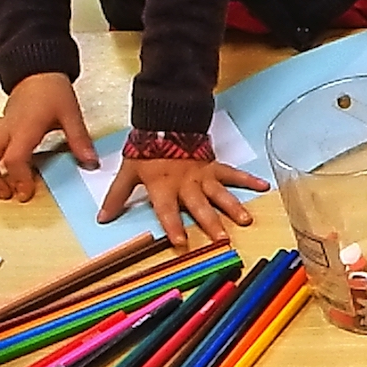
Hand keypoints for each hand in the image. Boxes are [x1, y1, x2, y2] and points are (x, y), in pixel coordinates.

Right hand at [0, 72, 97, 200]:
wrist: (37, 72)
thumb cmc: (52, 90)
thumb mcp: (71, 114)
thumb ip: (79, 140)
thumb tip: (91, 162)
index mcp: (24, 128)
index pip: (13, 159)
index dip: (18, 179)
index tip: (25, 193)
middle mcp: (7, 130)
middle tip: (9, 194)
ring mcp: (1, 128)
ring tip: (5, 187)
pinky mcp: (1, 128)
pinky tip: (6, 171)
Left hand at [99, 156, 269, 247]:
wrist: (164, 124)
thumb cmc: (146, 152)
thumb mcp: (127, 173)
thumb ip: (117, 197)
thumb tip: (102, 218)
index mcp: (164, 188)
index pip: (167, 210)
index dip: (173, 226)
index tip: (181, 242)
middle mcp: (186, 185)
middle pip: (199, 206)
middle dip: (211, 223)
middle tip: (222, 238)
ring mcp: (203, 176)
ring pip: (220, 194)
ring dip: (233, 207)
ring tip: (245, 220)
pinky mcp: (214, 167)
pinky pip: (233, 174)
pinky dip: (249, 179)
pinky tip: (263, 186)